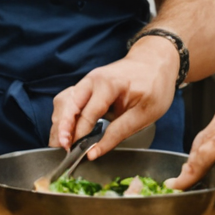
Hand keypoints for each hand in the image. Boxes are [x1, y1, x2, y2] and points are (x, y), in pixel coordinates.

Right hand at [50, 43, 178, 160]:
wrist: (155, 62)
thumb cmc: (154, 86)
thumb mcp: (144, 114)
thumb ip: (117, 133)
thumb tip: (94, 152)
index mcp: (108, 84)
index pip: (86, 113)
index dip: (78, 135)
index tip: (74, 152)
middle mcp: (91, 80)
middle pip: (66, 105)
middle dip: (61, 129)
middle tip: (63, 148)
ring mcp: (86, 81)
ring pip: (62, 102)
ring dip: (59, 123)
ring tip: (62, 143)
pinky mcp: (85, 86)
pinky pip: (67, 101)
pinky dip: (64, 117)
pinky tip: (67, 132)